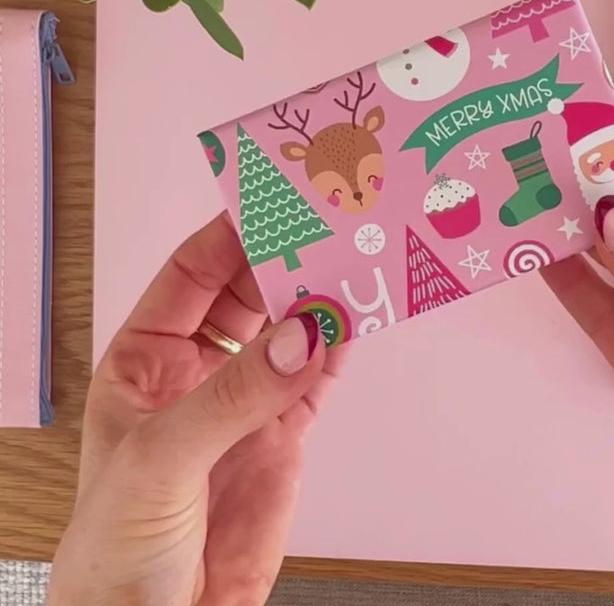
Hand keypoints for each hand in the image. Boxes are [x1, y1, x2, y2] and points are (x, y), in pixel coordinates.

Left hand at [49, 213, 340, 605]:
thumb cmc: (118, 544)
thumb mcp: (160, 458)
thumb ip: (231, 395)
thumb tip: (301, 336)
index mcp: (145, 359)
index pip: (189, 278)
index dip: (226, 239)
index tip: (269, 208)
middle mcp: (196, 371)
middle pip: (245, 297)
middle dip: (281, 264)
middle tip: (323, 234)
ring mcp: (245, 401)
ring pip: (287, 334)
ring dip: (316, 304)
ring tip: (351, 269)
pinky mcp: (283, 435)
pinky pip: (316, 381)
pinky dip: (337, 352)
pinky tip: (356, 325)